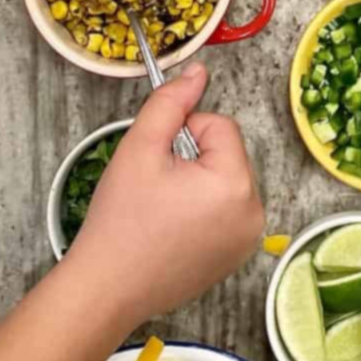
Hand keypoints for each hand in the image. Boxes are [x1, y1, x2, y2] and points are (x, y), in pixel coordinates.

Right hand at [64, 64, 263, 325]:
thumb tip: (198, 71)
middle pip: (225, 153)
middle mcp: (254, 212)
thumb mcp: (139, 147)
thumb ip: (171, 102)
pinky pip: (226, 210)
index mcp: (235, 182)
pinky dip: (203, 212)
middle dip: (192, 160)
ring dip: (197, 184)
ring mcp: (248, 239)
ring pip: (224, 180)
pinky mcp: (237, 257)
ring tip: (163, 212)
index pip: (218, 126)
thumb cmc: (120, 220)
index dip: (182, 135)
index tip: (158, 164)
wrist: (105, 289)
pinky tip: (172, 231)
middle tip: (157, 190)